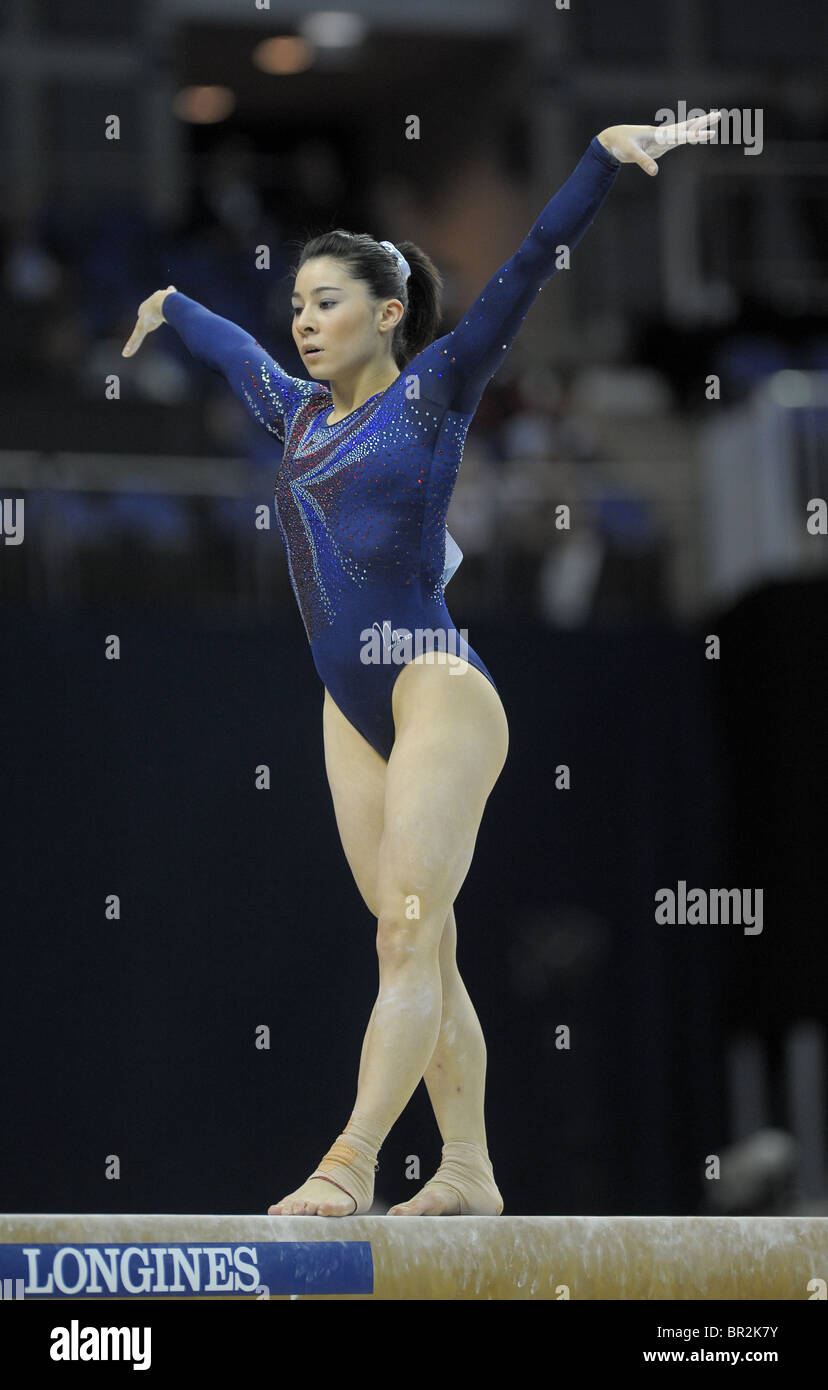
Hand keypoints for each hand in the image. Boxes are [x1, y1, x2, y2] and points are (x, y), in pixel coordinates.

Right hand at [122, 286, 176, 355]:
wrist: (164, 304)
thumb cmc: (152, 316)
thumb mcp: (141, 331)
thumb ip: (134, 342)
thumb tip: (124, 355)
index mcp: (143, 308)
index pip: (141, 313)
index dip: (144, 319)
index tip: (146, 324)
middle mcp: (150, 300)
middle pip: (150, 306)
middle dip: (153, 310)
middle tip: (156, 316)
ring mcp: (160, 296)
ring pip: (160, 299)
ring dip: (162, 303)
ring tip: (165, 308)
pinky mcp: (170, 294)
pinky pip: (171, 292)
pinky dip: (172, 293)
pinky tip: (172, 290)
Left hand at [597, 111, 721, 175]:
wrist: (613, 139)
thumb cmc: (621, 143)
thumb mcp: (631, 153)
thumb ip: (643, 162)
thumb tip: (655, 173)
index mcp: (658, 134)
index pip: (680, 135)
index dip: (695, 136)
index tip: (708, 134)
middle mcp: (663, 134)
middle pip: (686, 127)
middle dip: (702, 122)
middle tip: (718, 115)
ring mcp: (663, 138)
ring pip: (684, 131)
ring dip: (698, 127)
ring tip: (713, 121)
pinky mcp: (661, 144)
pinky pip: (678, 139)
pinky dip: (689, 136)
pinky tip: (697, 135)